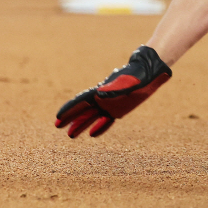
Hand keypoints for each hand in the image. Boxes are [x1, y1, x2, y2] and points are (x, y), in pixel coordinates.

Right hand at [55, 45, 171, 137]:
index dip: (69, 109)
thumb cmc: (138, 75)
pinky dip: (99, 127)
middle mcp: (103, 98)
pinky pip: (106, 120)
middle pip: (83, 110)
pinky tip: (92, 134)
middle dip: (70, 117)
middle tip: (57, 125)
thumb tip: (98, 94)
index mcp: (102, 91)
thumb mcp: (127, 82)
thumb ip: (114, 88)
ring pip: (92, 117)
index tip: (58, 117)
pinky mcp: (119, 109)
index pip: (81, 101)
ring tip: (69, 134)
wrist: (149, 72)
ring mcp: (110, 104)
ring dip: (81, 124)